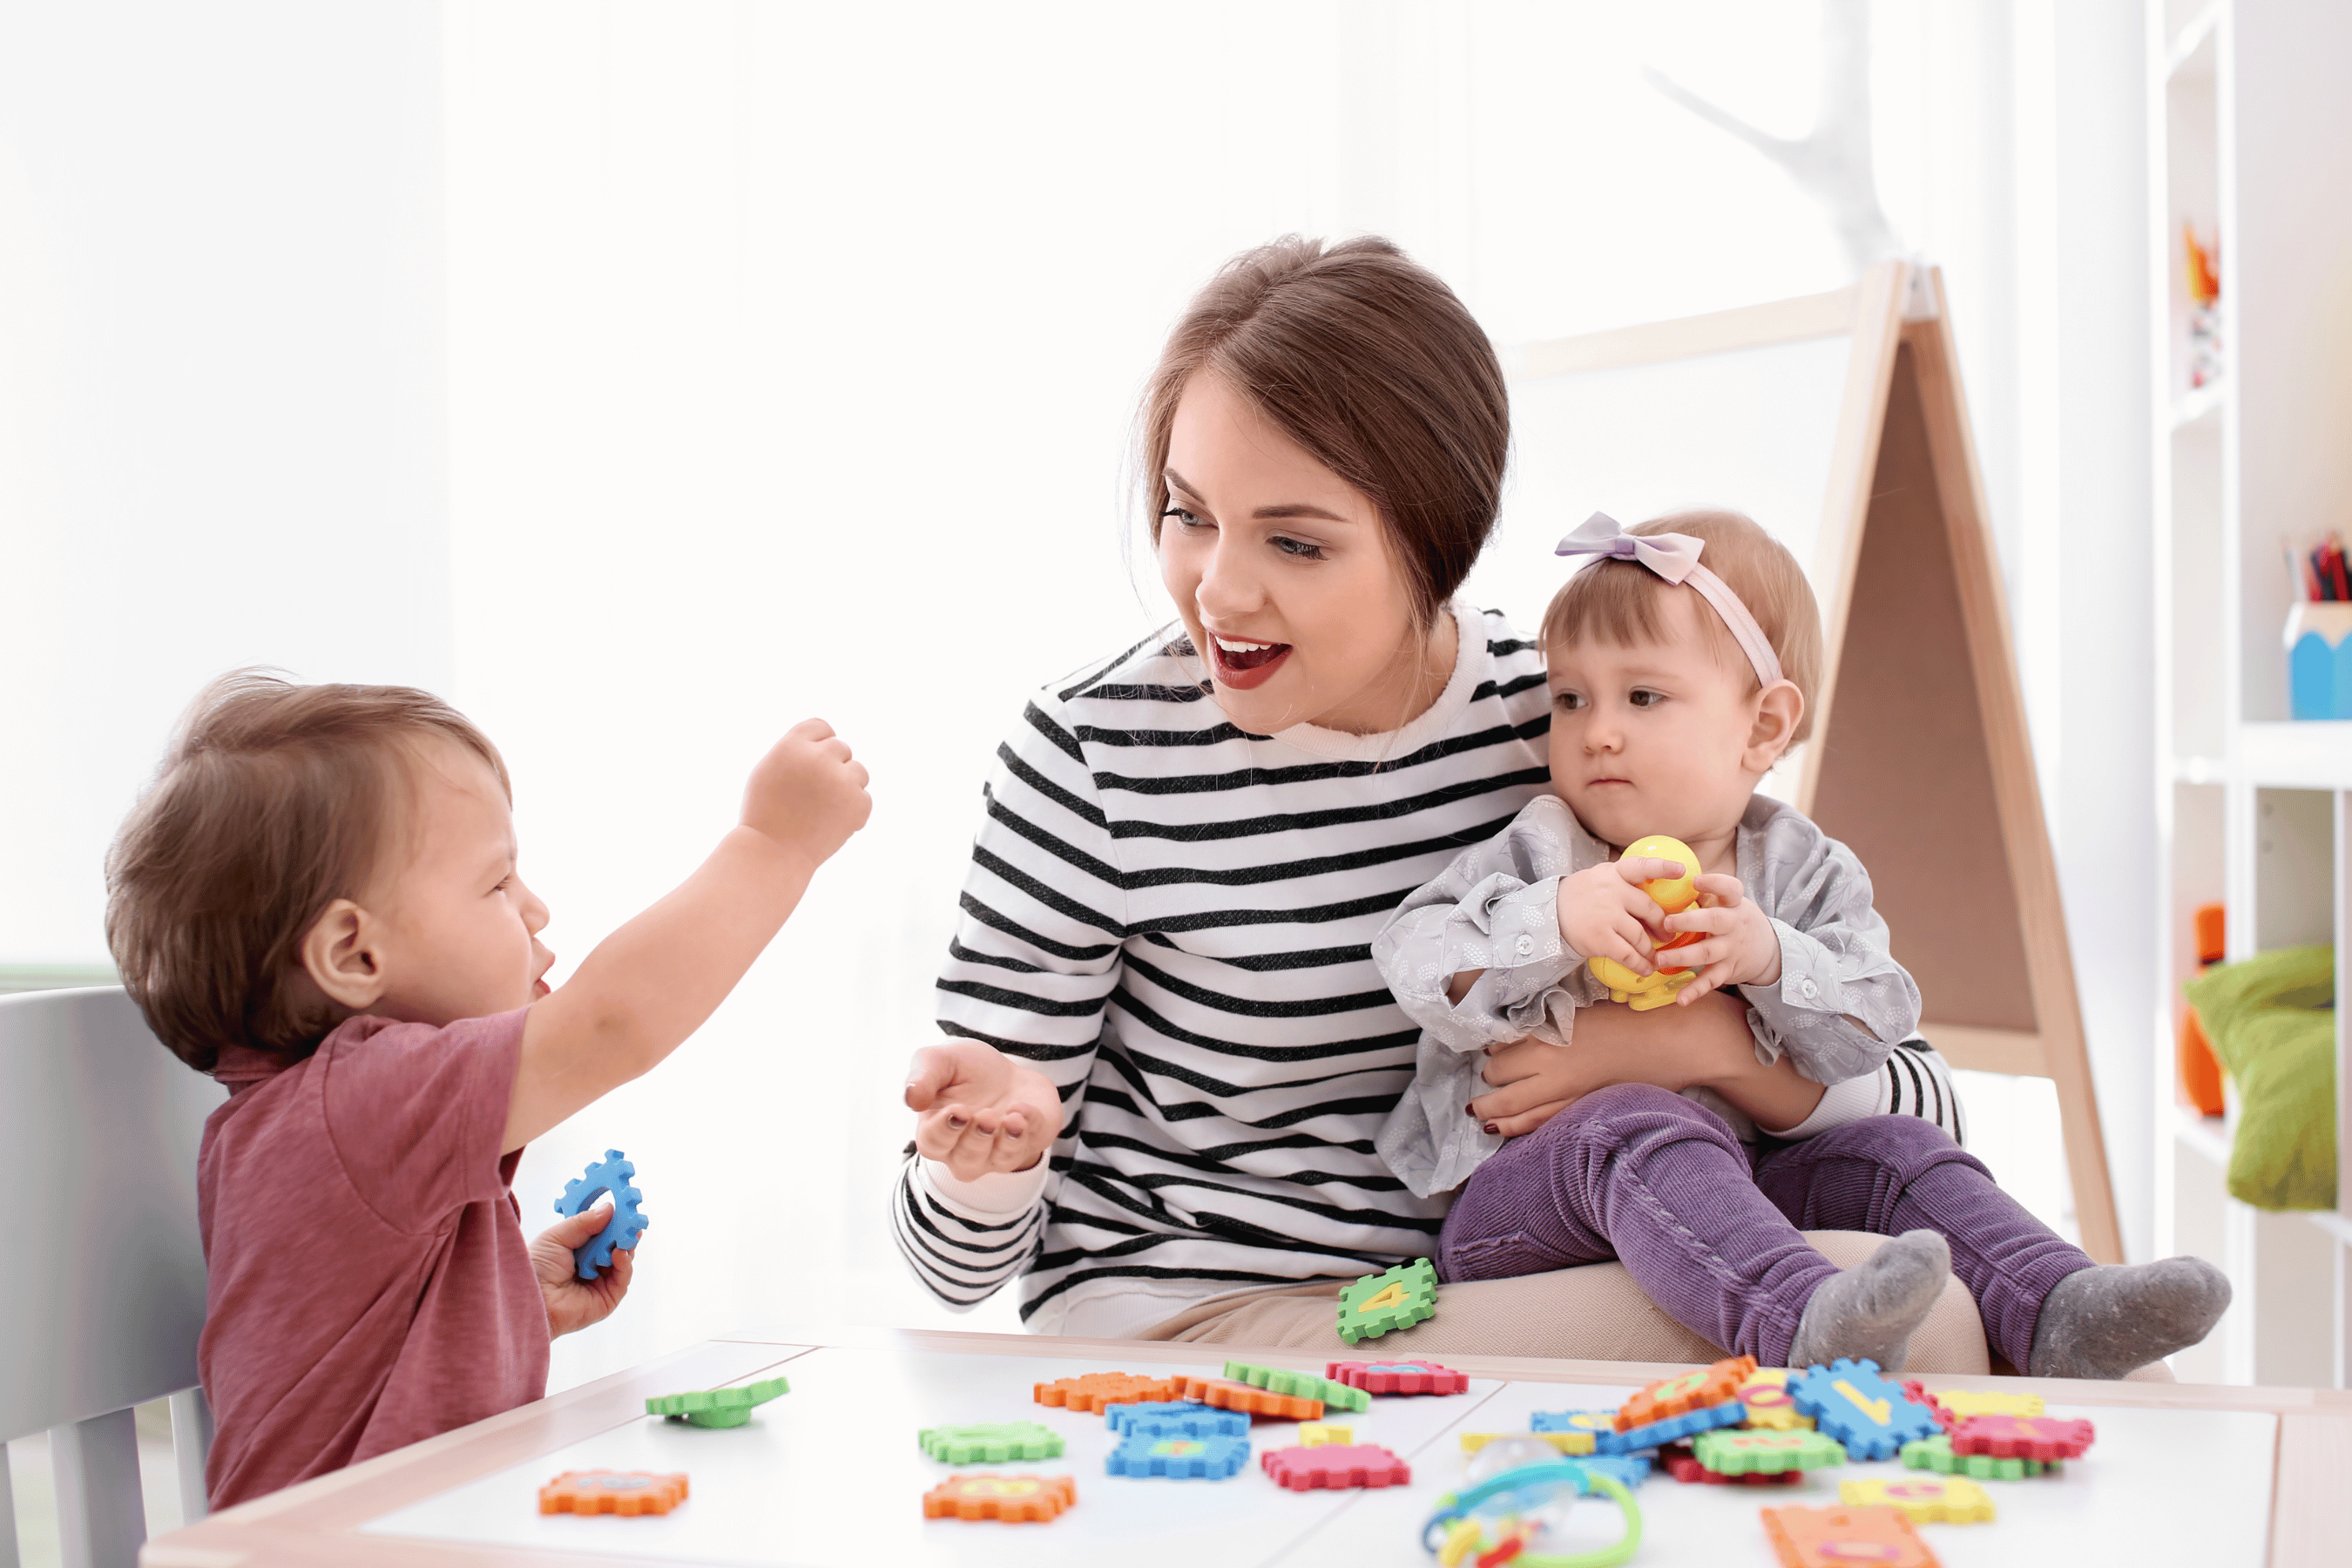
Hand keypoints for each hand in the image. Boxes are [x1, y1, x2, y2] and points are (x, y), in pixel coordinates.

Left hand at [531, 1204, 634, 1337]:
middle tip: (631, 1219)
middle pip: (615, 1245)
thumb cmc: (536, 1268)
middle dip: (623, 1231)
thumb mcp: (556, 1237)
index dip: (612, 1221)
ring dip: (624, 1245)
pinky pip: (623, 1278)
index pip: (601, 1232)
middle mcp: (590, 1265)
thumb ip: (583, 1222)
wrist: (531, 1298)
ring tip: (624, 1235)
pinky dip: (625, 1263)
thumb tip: (609, 1209)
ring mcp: (600, 1282)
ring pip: (623, 1260)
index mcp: (576, 1250)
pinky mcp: (607, 1299)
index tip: (623, 1208)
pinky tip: (619, 1253)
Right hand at [741, 719, 872, 868]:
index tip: (812, 763)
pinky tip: (830, 823)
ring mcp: (840, 780)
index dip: (818, 745)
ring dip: (846, 786)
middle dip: (832, 767)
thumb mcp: (769, 770)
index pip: (821, 727)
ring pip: (859, 770)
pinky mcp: (858, 803)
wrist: (772, 854)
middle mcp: (819, 757)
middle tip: (812, 794)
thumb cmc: (765, 813)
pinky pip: (864, 797)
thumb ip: (797, 749)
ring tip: (822, 809)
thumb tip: (827, 739)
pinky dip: (852, 810)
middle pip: (842, 748)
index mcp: (793, 745)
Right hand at [905, 1040, 1063, 1180]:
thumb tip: (911, 1098)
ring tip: (1012, 1118)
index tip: (958, 1109)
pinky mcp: (1028, 1143)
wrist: (1008, 1073)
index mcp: (936, 1132)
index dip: (945, 1130)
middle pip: (966, 1161)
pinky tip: (1023, 1109)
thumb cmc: (967, 1072)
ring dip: (1007, 1141)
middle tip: (986, 1114)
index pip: (933, 1144)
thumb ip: (923, 1074)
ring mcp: (998, 1153)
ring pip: (1000, 1161)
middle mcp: (965, 1151)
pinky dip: (1030, 1127)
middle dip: (978, 1139)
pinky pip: (1031, 1144)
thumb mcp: (942, 1060)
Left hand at [1465, 990, 1756, 1134]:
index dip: (1492, 1052)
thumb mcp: (1584, 1011)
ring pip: (1517, 1109)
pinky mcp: (1586, 1108)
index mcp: (1552, 1033)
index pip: (1502, 1048)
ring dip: (1494, 1112)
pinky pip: (1544, 1124)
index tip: (1489, 1053)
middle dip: (1489, 1083)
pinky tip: (1505, 1130)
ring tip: (1481, 1114)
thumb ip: (1551, 1025)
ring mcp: (1569, 1091)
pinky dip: (1520, 1128)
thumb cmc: (1635, 1018)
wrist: (1676, 1041)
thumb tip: (1519, 1035)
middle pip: (1501, 1077)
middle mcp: (1554, 1064)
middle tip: (1485, 1084)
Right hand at [1556, 856, 1686, 976]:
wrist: (1548, 915)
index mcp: (1613, 874)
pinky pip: (1628, 954)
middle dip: (1662, 926)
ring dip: (1650, 950)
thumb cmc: (1579, 897)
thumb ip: (1623, 882)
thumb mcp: (1599, 879)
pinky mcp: (1600, 938)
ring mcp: (1606, 916)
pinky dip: (1640, 964)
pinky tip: (1645, 969)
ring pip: (1641, 936)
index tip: (1681, 871)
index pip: (1641, 867)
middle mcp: (1611, 892)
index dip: (1662, 868)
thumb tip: (1656, 897)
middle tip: (1667, 935)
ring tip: (1654, 957)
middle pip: (1649, 909)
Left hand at [1661, 873, 1782, 1002]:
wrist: (1768, 949)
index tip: (1696, 881)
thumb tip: (1673, 879)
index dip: (1715, 884)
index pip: (1731, 889)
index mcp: (1734, 904)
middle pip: (1714, 921)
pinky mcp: (1728, 969)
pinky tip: (1681, 999)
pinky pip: (1711, 980)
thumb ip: (1707, 894)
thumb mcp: (1729, 903)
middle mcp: (1734, 925)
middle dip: (1690, 921)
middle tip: (1666, 922)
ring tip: (1659, 959)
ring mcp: (1731, 949)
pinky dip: (1696, 990)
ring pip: (1707, 952)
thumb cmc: (1736, 919)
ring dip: (1682, 956)